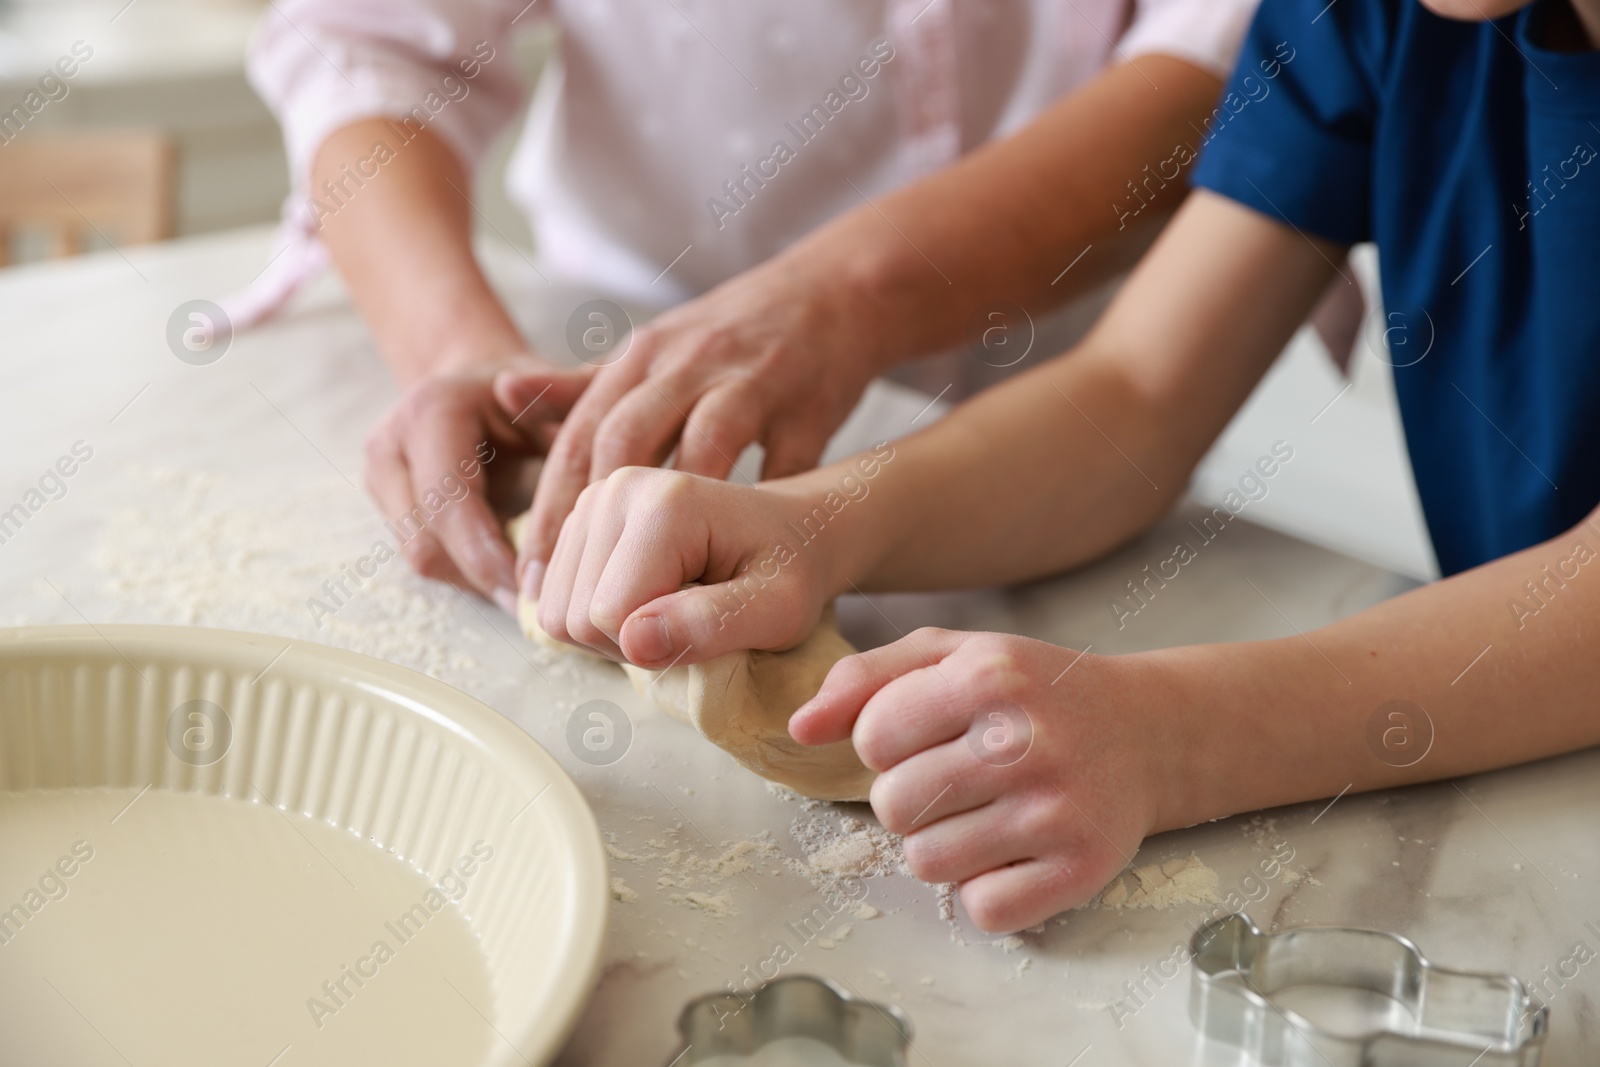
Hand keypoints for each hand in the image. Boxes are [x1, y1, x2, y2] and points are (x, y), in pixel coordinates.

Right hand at [363, 356, 590, 610]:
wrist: (480, 378)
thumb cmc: (532, 389)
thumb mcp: (559, 388)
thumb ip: (570, 400)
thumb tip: (558, 422)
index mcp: (432, 411)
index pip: (448, 502)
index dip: (486, 554)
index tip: (530, 589)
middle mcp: (392, 442)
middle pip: (426, 538)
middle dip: (481, 577)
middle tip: (533, 605)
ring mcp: (380, 473)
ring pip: (419, 553)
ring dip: (472, 578)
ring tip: (524, 590)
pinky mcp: (383, 498)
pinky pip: (421, 551)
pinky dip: (464, 569)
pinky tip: (505, 570)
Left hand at [509, 259, 886, 599]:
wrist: (832, 295)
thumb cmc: (729, 340)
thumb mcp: (653, 352)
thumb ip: (583, 383)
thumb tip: (502, 391)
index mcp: (643, 357)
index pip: (580, 433)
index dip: (549, 505)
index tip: (532, 575)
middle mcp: (689, 362)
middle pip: (625, 438)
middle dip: (593, 521)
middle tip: (578, 598)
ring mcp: (751, 378)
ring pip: (704, 444)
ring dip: (677, 516)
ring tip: (657, 590)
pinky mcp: (809, 402)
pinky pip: (786, 462)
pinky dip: (766, 508)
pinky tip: (750, 560)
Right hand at [535, 467, 843, 664]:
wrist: (793, 532)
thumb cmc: (793, 572)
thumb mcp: (778, 610)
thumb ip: (711, 625)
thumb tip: (634, 642)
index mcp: (666, 503)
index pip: (608, 615)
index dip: (654, 649)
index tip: (709, 626)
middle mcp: (616, 488)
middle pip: (574, 616)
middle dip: (630, 644)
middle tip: (693, 621)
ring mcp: (592, 500)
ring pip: (557, 614)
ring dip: (613, 636)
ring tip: (673, 610)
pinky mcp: (580, 519)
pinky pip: (555, 603)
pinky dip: (598, 621)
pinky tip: (646, 600)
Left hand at [791, 630, 1179, 932]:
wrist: (1148, 732)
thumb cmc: (1034, 692)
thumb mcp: (953, 656)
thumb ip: (866, 679)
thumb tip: (798, 729)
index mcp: (988, 677)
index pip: (872, 738)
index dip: (886, 743)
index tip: (927, 737)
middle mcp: (1024, 742)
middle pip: (893, 806)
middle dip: (910, 797)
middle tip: (958, 779)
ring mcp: (1056, 810)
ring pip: (927, 864)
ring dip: (943, 846)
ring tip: (984, 812)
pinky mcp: (1081, 869)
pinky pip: (982, 909)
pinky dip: (987, 889)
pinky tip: (1014, 850)